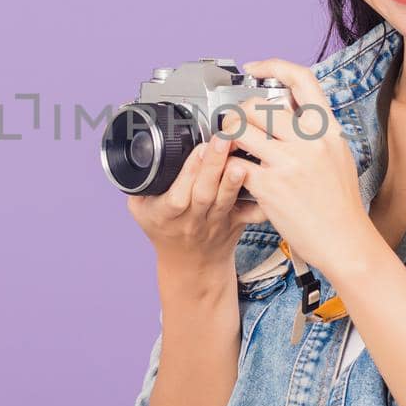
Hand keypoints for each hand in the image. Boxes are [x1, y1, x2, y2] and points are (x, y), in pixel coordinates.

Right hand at [125, 130, 268, 272]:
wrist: (191, 265)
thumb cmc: (165, 230)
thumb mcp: (141, 209)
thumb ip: (140, 183)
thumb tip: (142, 148)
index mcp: (165, 215)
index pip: (176, 196)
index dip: (187, 173)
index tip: (198, 147)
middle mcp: (192, 220)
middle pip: (203, 194)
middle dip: (213, 166)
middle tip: (222, 140)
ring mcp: (216, 223)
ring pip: (225, 201)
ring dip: (233, 181)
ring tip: (240, 160)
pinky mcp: (236, 222)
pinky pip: (250, 214)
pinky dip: (260, 201)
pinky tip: (265, 184)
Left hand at [225, 58, 375, 273]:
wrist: (346, 241)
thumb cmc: (340, 203)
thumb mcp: (337, 155)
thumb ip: (315, 132)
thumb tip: (291, 109)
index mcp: (327, 129)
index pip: (302, 80)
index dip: (274, 66)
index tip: (255, 68)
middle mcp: (309, 141)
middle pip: (258, 105)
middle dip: (239, 113)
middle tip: (235, 124)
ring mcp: (289, 162)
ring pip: (240, 129)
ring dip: (226, 137)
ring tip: (229, 147)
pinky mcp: (270, 186)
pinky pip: (234, 164)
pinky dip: (227, 167)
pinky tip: (232, 175)